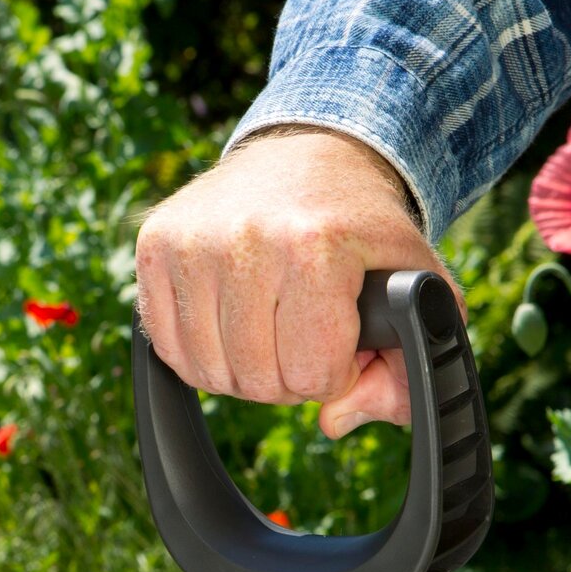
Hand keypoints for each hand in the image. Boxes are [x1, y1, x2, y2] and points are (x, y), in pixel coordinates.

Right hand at [135, 127, 461, 437]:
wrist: (312, 150)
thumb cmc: (363, 228)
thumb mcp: (416, 287)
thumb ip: (407, 372)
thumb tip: (335, 421)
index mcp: (314, 245)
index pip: (313, 375)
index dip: (336, 371)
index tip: (343, 336)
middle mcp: (244, 237)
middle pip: (259, 381)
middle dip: (291, 375)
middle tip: (307, 331)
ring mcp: (191, 239)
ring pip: (210, 374)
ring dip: (246, 369)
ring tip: (272, 325)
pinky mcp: (154, 244)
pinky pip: (169, 350)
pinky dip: (203, 354)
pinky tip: (233, 322)